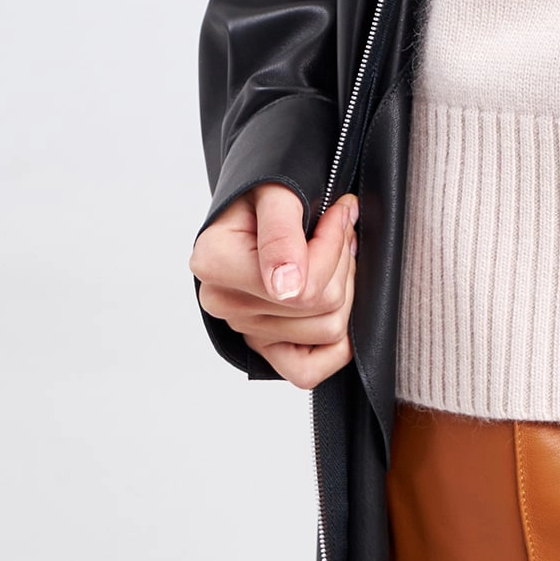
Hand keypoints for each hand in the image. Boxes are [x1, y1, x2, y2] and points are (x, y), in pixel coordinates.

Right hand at [190, 185, 357, 387]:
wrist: (258, 197)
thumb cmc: (266, 190)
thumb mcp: (275, 190)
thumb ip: (279, 232)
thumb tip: (286, 288)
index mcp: (215, 263)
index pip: (305, 286)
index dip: (335, 243)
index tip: (338, 210)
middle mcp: (224, 303)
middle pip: (322, 308)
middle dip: (342, 261)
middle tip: (336, 227)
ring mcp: (244, 327)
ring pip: (328, 331)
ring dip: (344, 286)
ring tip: (332, 252)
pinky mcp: (262, 344)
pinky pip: (306, 370)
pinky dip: (334, 340)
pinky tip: (334, 298)